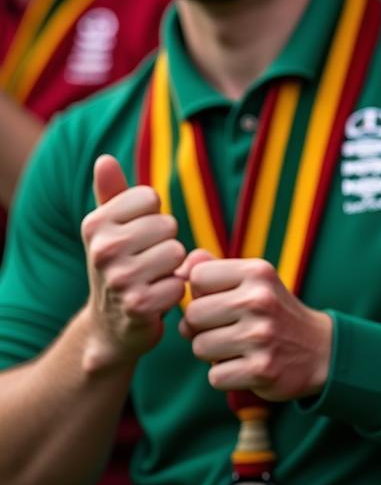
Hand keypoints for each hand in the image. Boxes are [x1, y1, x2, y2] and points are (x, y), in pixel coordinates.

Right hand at [80, 155, 185, 369]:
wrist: (110, 324)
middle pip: (167, 225)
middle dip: (165, 243)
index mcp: (95, 224)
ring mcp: (119, 278)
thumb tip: (103, 159)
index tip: (138, 236)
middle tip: (147, 262)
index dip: (153, 217)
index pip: (150, 198)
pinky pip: (181, 281)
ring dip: (172, 267)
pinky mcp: (139, 304)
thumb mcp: (110, 228)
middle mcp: (102, 249)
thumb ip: (111, 192)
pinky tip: (156, 299)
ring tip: (152, 278)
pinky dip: (175, 291)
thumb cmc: (119, 264)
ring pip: (177, 252)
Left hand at [178, 253, 333, 401]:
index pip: (197, 278)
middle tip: (227, 328)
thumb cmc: (273, 312)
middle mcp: (260, 300)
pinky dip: (225, 375)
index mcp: (257, 272)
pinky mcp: (262, 369)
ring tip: (238, 346)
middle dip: (201, 326)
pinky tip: (246, 365)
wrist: (319, 349)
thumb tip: (180, 268)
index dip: (201, 293)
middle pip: (192, 315)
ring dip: (212, 352)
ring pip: (199, 347)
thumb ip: (214, 268)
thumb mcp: (253, 281)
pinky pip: (215, 376)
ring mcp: (261, 336)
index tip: (221, 301)